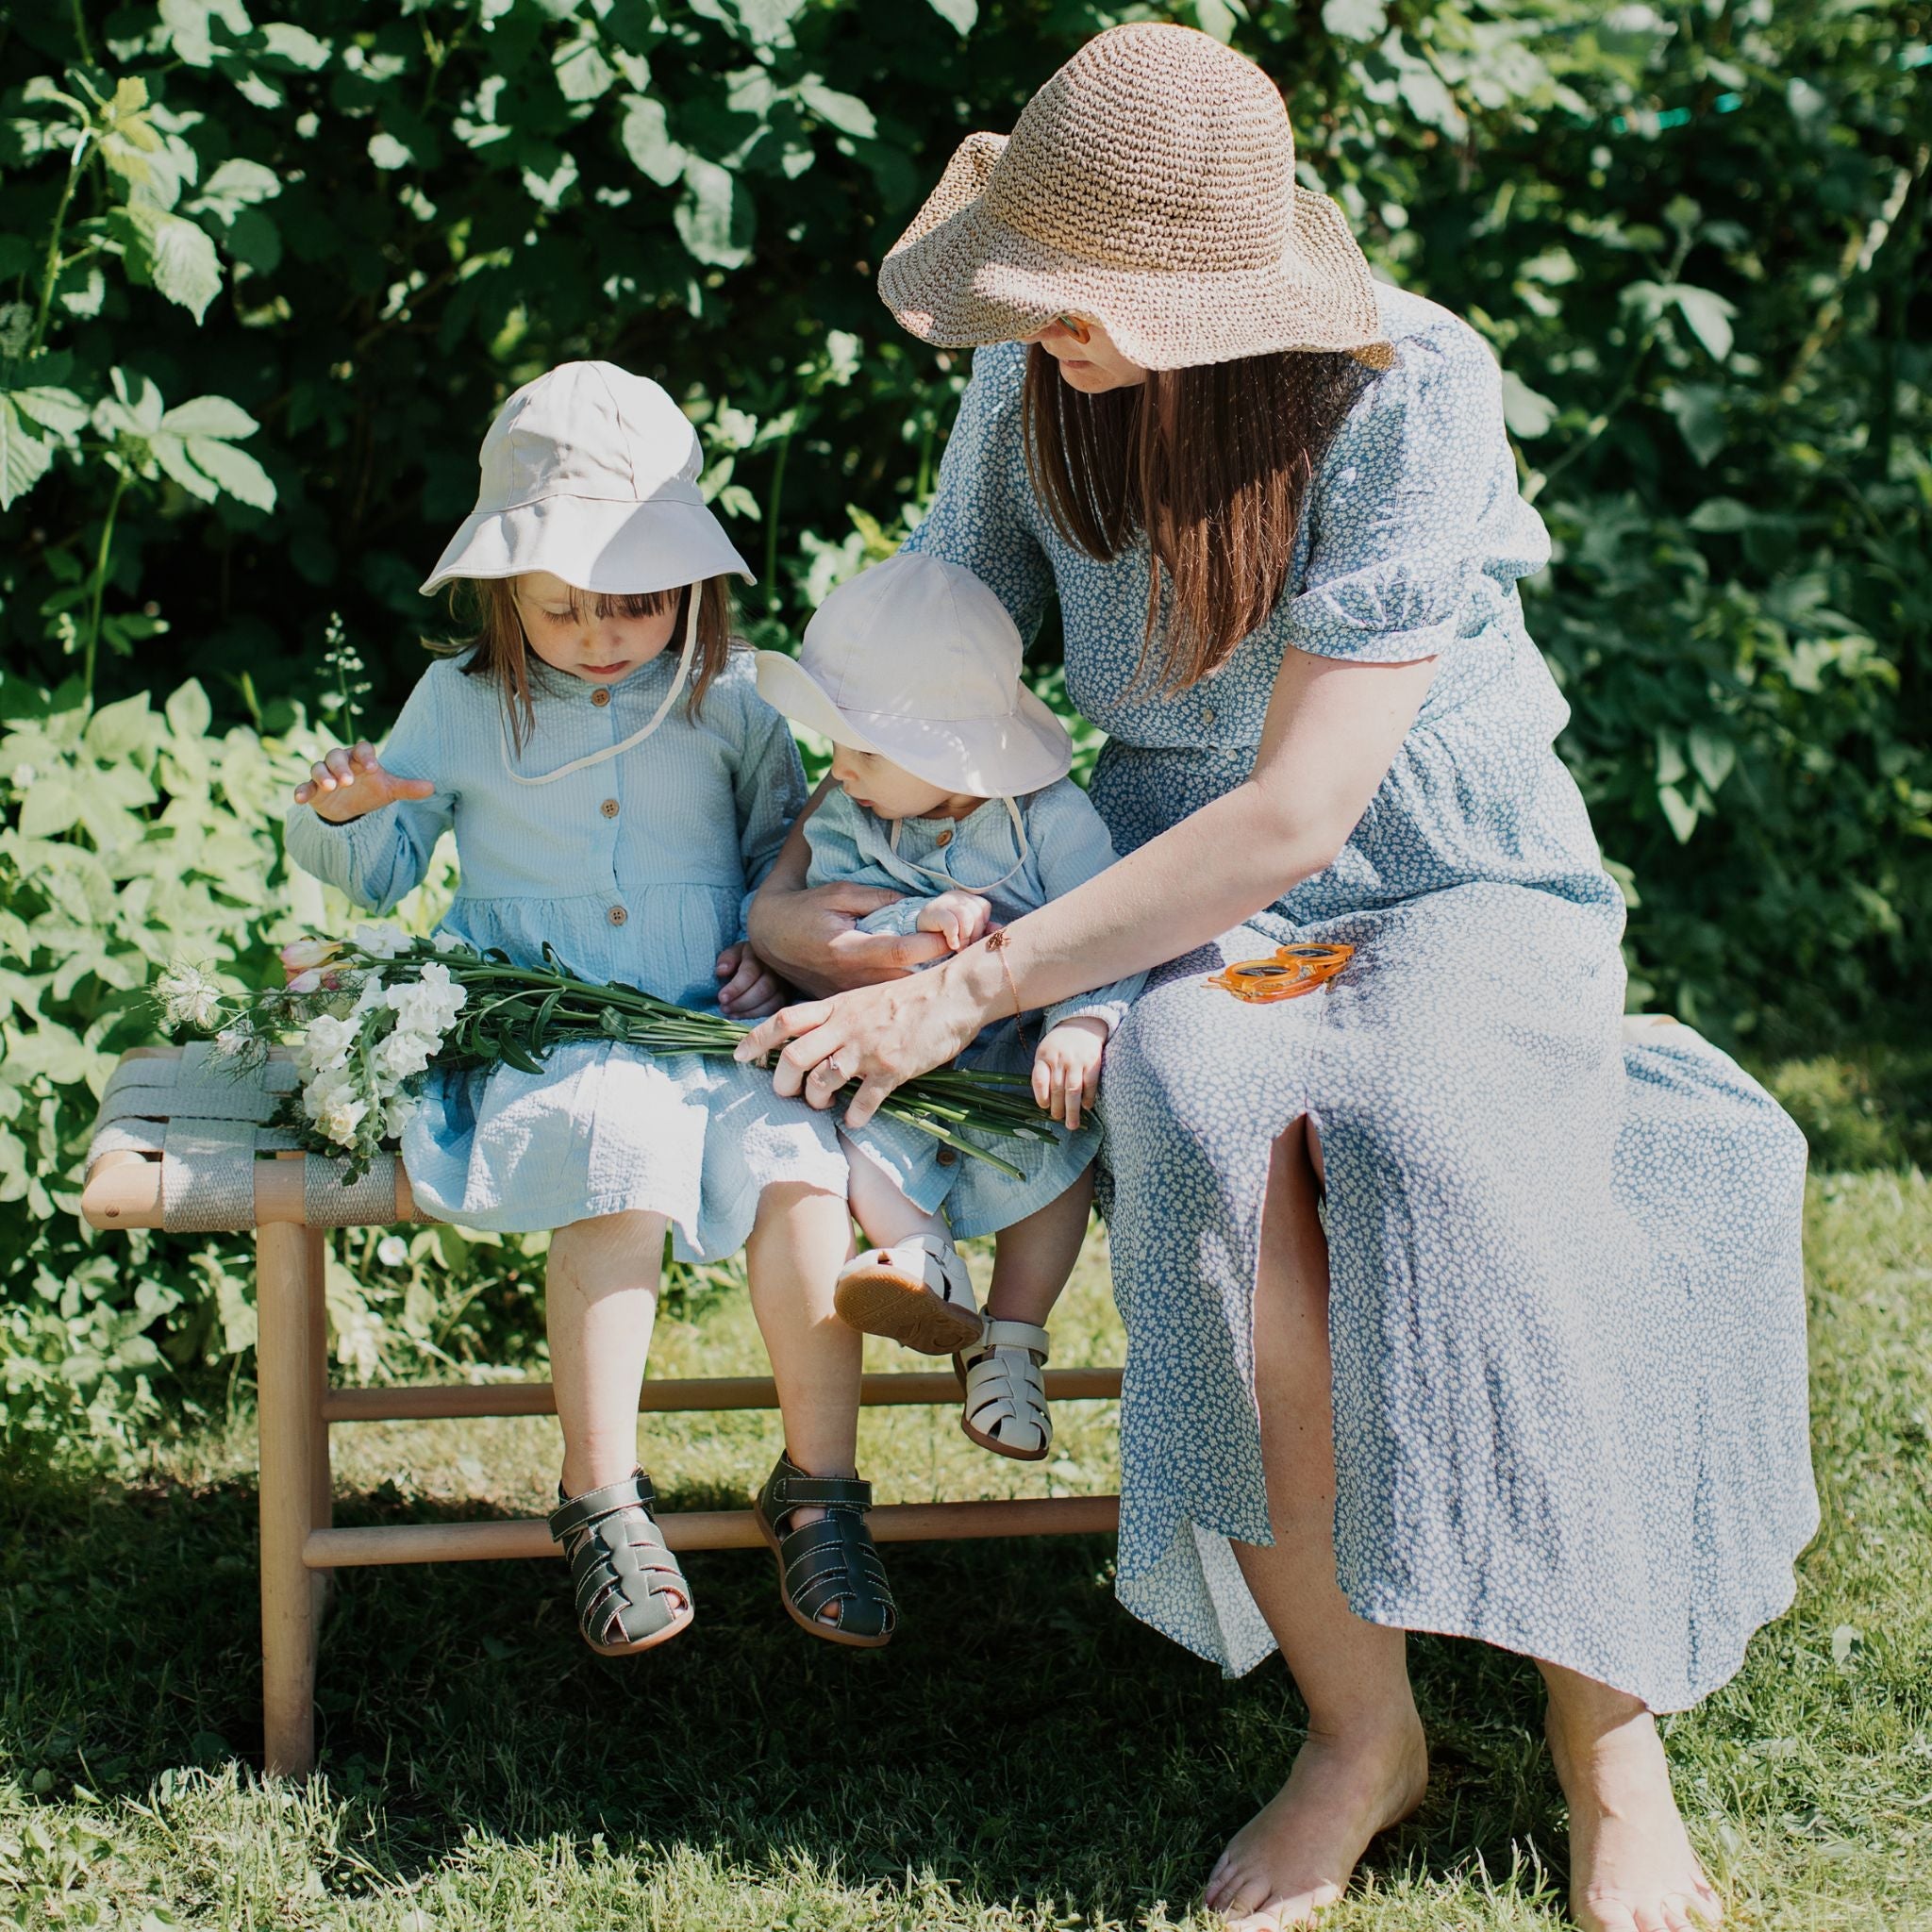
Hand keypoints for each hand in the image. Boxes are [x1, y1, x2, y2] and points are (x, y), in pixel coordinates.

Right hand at [293, 742, 434, 822]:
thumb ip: (407, 788)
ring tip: (329, 786)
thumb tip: (432, 788)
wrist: (350, 807)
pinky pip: (304, 786)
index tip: (373, 768)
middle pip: (336, 756)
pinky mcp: (312, 789)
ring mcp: (324, 774)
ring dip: (322, 775)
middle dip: (341, 766)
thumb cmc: (371, 791)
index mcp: (360, 758)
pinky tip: (300, 799)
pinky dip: (301, 791)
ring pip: (319, 767)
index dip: (366, 756)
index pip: (362, 749)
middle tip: (348, 781)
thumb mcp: (389, 790)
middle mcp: (340, 762)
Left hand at [715, 943, 786, 1019]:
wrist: (766, 962)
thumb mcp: (735, 953)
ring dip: (748, 1011)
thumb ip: (728, 959)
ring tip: (731, 1013)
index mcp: (761, 955)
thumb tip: (721, 971)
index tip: (721, 998)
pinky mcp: (787, 996)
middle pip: (762, 990)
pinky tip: (742, 1015)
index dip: (735, 987)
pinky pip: (775, 1009)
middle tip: (724, 1008)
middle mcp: (776, 969)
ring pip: (771, 1002)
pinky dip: (757, 1014)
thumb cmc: (746, 958)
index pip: (750, 972)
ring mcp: (784, 984)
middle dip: (741, 1002)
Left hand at [733, 957, 992, 1129]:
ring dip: (816, 1100)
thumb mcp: (866, 997)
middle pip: (794, 1057)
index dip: (755, 1040)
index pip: (784, 1020)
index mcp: (837, 1006)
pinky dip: (855, 1116)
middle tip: (786, 1094)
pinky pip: (864, 1101)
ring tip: (823, 1105)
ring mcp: (868, 1048)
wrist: (954, 993)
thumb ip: (840, 1016)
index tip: (738, 1057)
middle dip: (781, 1082)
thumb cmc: (913, 996)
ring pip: (823, 1081)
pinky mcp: (893, 1068)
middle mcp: (846, 1026)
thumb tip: (817, 1039)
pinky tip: (855, 1119)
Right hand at [746, 877, 950, 997]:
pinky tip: (933, 980)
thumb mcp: (839, 893)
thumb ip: (878, 898)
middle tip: (968, 949)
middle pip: (910, 980)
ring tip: (961, 965)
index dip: (933, 943)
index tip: (960, 931)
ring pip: (902, 995)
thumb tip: (916, 902)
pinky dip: (912, 990)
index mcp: (850, 949)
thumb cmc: (806, 910)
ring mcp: (853, 995)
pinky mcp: (851, 1002)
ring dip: (932, 980)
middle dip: (942, 965)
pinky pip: (888, 999)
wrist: (771, 938)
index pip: (901, 951)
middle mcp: (854, 978)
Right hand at [914, 890, 994, 951]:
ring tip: (959, 947)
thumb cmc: (946, 932)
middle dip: (974, 934)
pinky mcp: (935, 911)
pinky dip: (954, 936)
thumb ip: (983, 929)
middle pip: (977, 913)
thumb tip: (1000, 930)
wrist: (919, 932)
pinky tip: (952, 944)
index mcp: (967, 897)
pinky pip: (952, 923)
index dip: (982, 925)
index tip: (974, 939)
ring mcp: (945, 902)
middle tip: (966, 947)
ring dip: (965, 936)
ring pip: (966, 917)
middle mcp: (957, 896)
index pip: (984, 907)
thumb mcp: (967, 929)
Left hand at [1032, 1017, 1107, 1131]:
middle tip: (1059, 1120)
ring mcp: (1077, 1060)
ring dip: (1072, 1109)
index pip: (1039, 1079)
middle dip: (1058, 1108)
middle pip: (1057, 1088)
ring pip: (1073, 1090)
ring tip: (1072, 1124)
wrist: (1082, 1024)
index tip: (1044, 1107)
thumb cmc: (1060, 1044)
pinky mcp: (1093, 1062)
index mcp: (1044, 1056)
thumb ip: (1044, 1072)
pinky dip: (1088, 1097)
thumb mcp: (1046, 1052)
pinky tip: (1086, 1107)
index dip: (1041, 1096)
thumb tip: (1045, 1102)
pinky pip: (1090, 1084)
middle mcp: (1060, 1058)